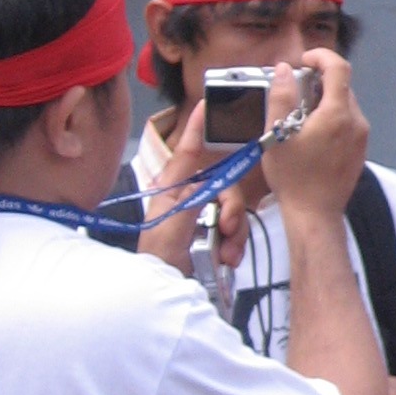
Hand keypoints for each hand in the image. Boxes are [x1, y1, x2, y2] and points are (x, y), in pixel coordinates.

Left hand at [137, 102, 261, 276]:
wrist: (164, 290)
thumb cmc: (159, 259)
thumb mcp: (173, 227)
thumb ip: (194, 201)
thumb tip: (213, 183)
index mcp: (173, 190)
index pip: (187, 152)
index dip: (197, 128)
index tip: (206, 104)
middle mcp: (190, 199)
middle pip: (225, 186)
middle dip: (232, 209)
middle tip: (228, 228)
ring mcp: (203, 218)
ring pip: (234, 211)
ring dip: (235, 234)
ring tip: (226, 255)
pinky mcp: (214, 237)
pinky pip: (236, 232)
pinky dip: (236, 246)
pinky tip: (228, 260)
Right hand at [260, 53, 368, 227]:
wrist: (315, 215)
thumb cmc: (293, 177)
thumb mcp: (276, 135)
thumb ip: (280, 97)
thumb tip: (284, 69)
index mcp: (338, 113)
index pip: (339, 67)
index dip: (321, 56)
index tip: (302, 61)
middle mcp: (357, 122)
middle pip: (342, 86)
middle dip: (319, 80)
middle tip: (293, 91)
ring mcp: (362, 138)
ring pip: (345, 104)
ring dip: (324, 100)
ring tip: (299, 116)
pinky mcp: (360, 151)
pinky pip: (348, 122)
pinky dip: (332, 117)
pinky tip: (312, 134)